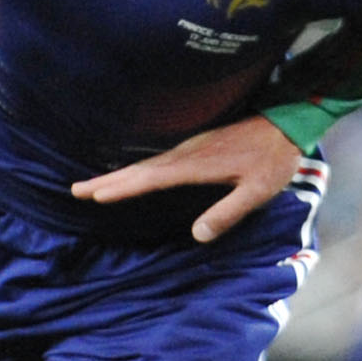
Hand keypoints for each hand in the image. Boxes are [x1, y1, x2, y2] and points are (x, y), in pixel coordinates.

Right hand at [74, 115, 304, 242]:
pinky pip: (157, 161)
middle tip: (76, 190)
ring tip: (93, 185)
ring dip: (117, 174)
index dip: (123, 188)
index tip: (96, 195)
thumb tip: (197, 235)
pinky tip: (132, 175)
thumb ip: (228, 213)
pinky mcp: (196, 146)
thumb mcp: (256, 191)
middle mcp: (187, 154)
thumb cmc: (272, 160)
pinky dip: (137, 169)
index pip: (151, 179)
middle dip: (107, 181)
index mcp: (196, 165)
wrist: (285, 124)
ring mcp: (189, 148)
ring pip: (145, 164)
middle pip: (139, 170)